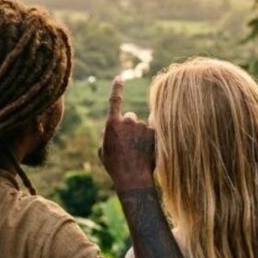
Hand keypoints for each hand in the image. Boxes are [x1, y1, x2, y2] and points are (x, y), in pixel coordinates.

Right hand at [99, 76, 155, 190]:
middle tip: (128, 145)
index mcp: (112, 124)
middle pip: (129, 117)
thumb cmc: (115, 166)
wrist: (133, 178)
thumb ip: (107, 135)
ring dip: (139, 135)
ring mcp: (142, 126)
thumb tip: (111, 128)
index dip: (117, 88)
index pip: (114, 100)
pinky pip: (152, 129)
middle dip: (129, 127)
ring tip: (137, 153)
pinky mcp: (154, 133)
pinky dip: (151, 136)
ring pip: (141, 126)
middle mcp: (128, 121)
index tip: (120, 78)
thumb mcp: (103, 151)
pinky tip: (148, 148)